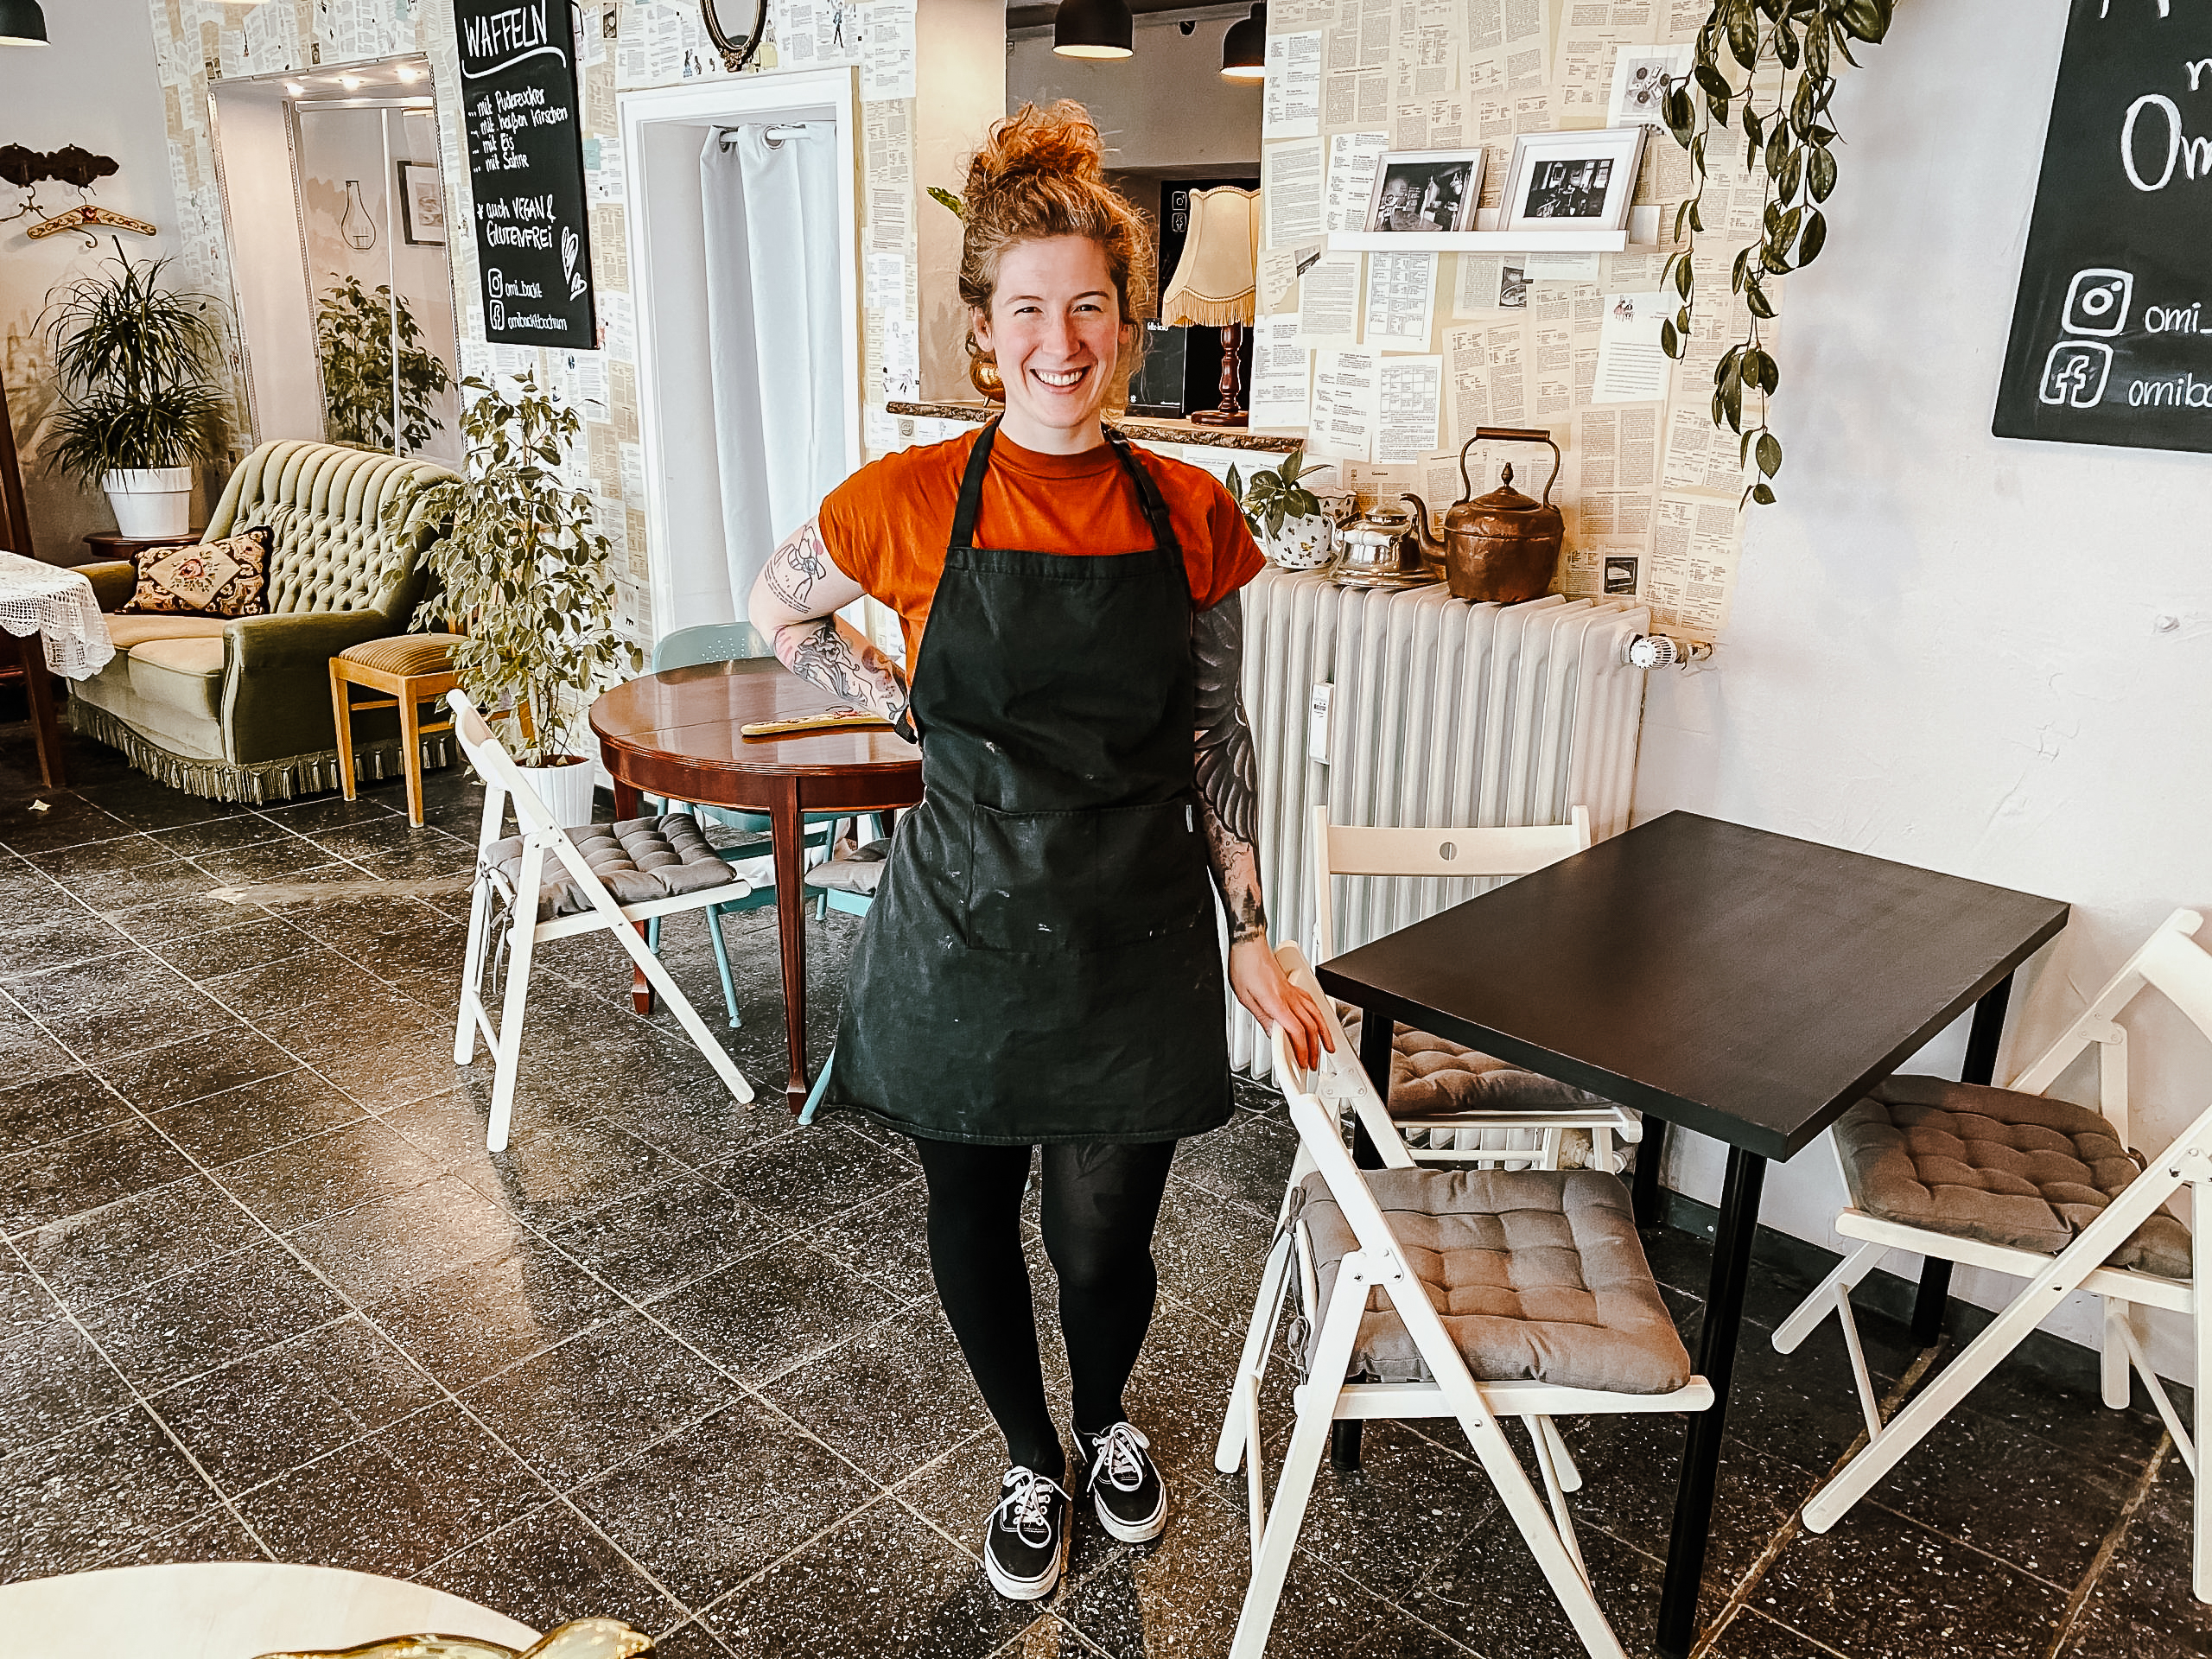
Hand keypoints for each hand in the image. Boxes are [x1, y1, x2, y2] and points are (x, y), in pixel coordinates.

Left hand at [1227, 937, 1334, 1073]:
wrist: (1248, 944)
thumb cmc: (1244, 966)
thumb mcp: (1245, 998)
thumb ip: (1263, 1018)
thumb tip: (1274, 1035)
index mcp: (1276, 1003)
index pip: (1296, 1032)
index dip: (1302, 1051)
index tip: (1302, 1063)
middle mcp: (1289, 997)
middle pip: (1310, 1027)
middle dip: (1315, 1049)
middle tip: (1313, 1063)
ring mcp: (1293, 991)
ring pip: (1317, 1014)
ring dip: (1324, 1034)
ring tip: (1328, 1048)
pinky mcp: (1293, 986)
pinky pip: (1312, 1003)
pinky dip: (1320, 1015)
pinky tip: (1320, 1021)